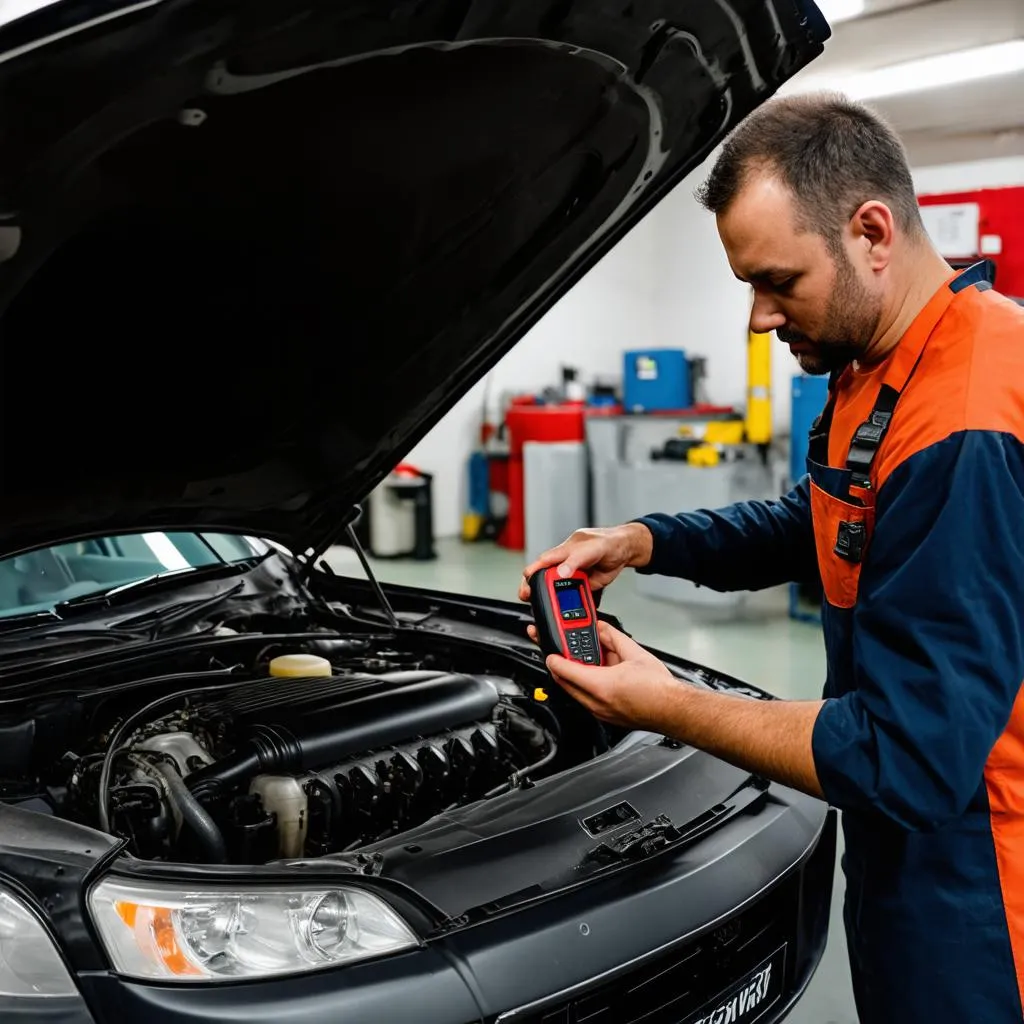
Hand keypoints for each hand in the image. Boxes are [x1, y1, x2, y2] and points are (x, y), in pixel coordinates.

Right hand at [517, 523, 653, 601]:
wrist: (626, 550)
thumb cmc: (610, 542)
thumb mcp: (593, 548)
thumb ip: (576, 559)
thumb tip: (561, 571)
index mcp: (565, 550)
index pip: (544, 561)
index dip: (532, 571)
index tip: (525, 582)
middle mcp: (567, 563)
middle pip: (546, 577)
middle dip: (534, 588)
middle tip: (527, 597)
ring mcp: (575, 576)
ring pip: (558, 589)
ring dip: (552, 599)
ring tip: (545, 608)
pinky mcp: (584, 586)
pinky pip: (574, 597)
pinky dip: (569, 605)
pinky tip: (565, 611)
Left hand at [527, 620, 679, 730]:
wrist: (673, 710)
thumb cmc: (659, 690)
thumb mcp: (635, 654)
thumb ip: (614, 638)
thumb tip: (602, 629)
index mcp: (601, 686)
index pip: (565, 670)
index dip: (554, 658)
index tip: (550, 652)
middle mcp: (597, 703)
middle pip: (566, 683)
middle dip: (560, 668)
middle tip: (558, 654)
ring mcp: (601, 712)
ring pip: (576, 693)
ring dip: (573, 677)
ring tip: (580, 662)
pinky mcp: (607, 716)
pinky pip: (588, 700)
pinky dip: (586, 687)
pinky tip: (597, 675)